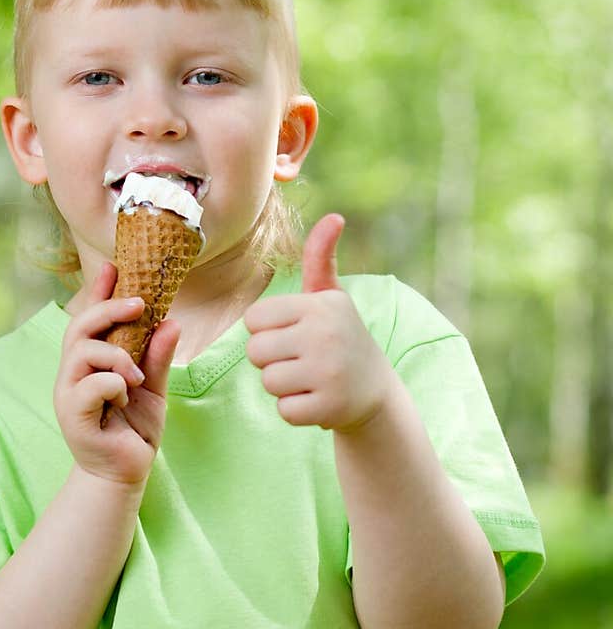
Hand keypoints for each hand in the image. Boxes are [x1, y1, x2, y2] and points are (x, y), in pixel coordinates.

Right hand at [53, 262, 179, 484]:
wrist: (125, 476)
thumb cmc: (134, 432)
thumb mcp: (154, 389)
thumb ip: (158, 357)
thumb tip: (172, 322)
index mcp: (89, 364)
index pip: (89, 318)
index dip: (98, 291)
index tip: (113, 265)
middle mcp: (73, 374)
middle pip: (78, 327)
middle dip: (108, 308)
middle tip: (140, 304)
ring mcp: (68, 394)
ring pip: (83, 352)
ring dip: (116, 355)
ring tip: (137, 375)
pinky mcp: (73, 416)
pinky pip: (91, 385)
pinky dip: (114, 384)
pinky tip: (126, 399)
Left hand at [244, 213, 395, 430]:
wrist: (376, 390)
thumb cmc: (340, 337)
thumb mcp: (331, 297)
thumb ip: (320, 258)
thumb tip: (334, 217)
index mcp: (320, 305)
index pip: (253, 319)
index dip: (267, 330)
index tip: (295, 333)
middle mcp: (326, 335)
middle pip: (255, 351)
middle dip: (272, 359)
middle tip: (302, 359)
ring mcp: (330, 373)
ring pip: (268, 382)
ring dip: (284, 386)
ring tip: (311, 378)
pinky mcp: (330, 408)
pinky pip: (284, 411)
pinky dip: (296, 410)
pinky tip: (319, 399)